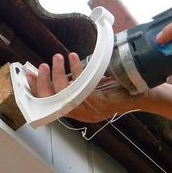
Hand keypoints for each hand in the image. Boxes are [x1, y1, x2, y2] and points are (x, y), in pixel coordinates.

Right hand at [26, 52, 140, 122]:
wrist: (143, 92)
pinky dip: (76, 71)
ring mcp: (91, 111)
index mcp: (78, 112)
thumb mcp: (91, 85)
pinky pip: (82, 87)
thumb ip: (74, 83)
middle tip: (42, 66)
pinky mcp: (100, 104)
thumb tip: (54, 70)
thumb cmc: (117, 87)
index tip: (28, 76)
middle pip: (54, 103)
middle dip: (44, 84)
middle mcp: (82, 114)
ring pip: (65, 95)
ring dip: (58, 75)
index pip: (50, 106)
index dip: (38, 91)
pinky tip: (75, 59)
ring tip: (58, 58)